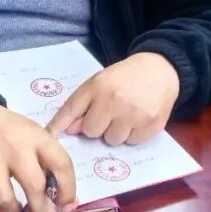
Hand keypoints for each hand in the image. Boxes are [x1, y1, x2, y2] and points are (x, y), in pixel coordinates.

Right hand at [0, 103, 75, 211]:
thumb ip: (47, 162)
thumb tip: (62, 201)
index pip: (61, 165)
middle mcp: (13, 149)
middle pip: (34, 188)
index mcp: (35, 137)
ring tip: (14, 210)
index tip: (65, 207)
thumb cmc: (8, 131)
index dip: (68, 191)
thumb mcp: (33, 135)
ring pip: (4, 202)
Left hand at [46, 53, 180, 145]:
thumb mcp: (100, 82)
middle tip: (109, 113)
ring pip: (112, 140)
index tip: (50, 136)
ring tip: (125, 115)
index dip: (58, 125)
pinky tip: (138, 119)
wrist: (160, 69)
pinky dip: (133, 134)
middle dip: (98, 126)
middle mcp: (114, 100)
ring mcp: (134, 114)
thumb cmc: (124, 77)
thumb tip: (71, 130)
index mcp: (97, 86)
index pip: (71, 109)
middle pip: (91, 131)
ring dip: (116, 132)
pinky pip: (132, 142)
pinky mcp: (151, 125)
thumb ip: (82, 104)